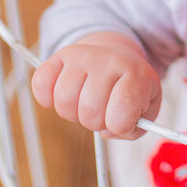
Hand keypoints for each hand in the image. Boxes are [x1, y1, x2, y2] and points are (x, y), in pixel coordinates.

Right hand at [31, 31, 161, 138]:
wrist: (118, 55)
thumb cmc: (130, 89)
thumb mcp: (146, 109)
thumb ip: (133, 129)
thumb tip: (109, 131)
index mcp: (137, 75)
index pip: (121, 116)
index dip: (119, 128)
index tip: (122, 120)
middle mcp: (110, 60)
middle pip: (90, 112)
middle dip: (95, 122)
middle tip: (102, 111)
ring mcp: (84, 55)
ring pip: (64, 101)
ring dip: (72, 113)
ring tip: (84, 103)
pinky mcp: (61, 55)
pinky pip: (41, 85)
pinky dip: (47, 99)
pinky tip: (63, 95)